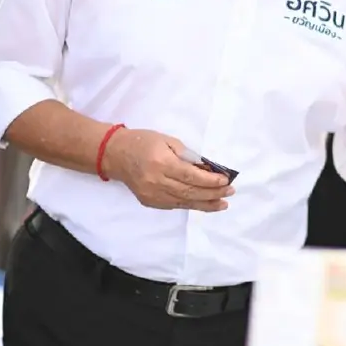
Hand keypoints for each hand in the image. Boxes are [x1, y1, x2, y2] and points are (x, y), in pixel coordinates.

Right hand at [101, 129, 233, 210]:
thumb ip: (187, 155)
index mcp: (161, 163)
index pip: (191, 176)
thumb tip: (207, 169)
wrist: (115, 154)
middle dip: (212, 194)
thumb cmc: (143, 142)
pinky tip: (204, 203)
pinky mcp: (149, 202)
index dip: (210, 181)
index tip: (226, 180)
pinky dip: (190, 204)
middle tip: (229, 192)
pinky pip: (174, 205)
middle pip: (189, 192)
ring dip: (205, 204)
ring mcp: (152, 194)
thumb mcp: (167, 140)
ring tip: (222, 204)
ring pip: (183, 202)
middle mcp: (156, 182)